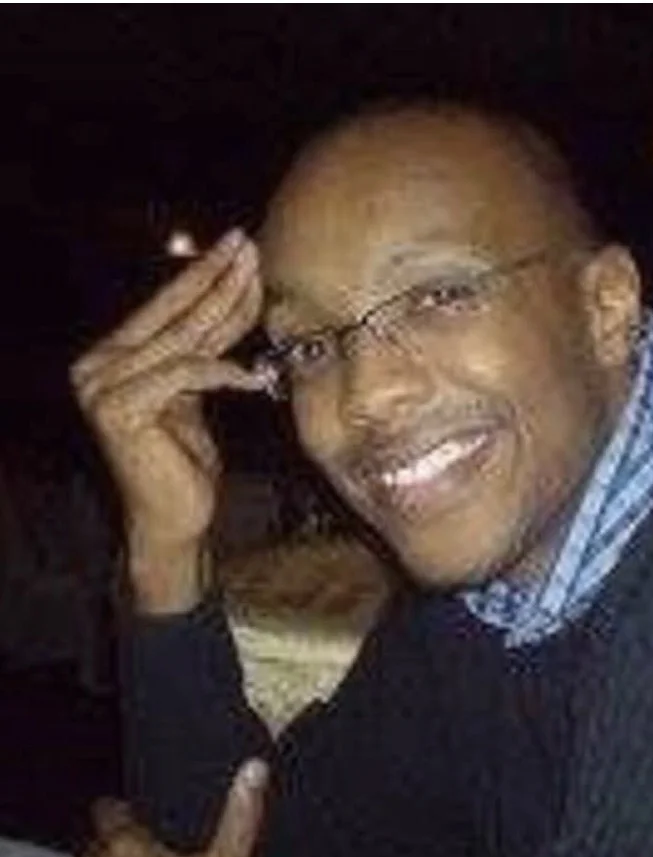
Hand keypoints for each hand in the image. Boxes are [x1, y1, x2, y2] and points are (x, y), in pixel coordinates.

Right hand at [70, 229, 266, 611]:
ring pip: (179, 338)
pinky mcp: (118, 410)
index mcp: (113, 357)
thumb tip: (232, 298)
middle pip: (172, 315)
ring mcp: (102, 387)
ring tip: (255, 282)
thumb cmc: (186, 460)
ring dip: (223, 308)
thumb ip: (203, 350)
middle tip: (246, 243)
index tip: (238, 246)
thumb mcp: (196, 395)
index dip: (206, 278)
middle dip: (215, 277)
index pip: (168, 311)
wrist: (173, 517)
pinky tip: (253, 374)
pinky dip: (221, 372)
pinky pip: (182, 375)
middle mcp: (98, 365)